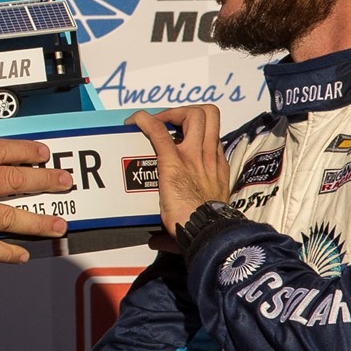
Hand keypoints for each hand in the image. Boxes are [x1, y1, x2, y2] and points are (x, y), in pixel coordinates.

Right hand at [0, 112, 70, 263]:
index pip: (1, 151)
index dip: (25, 151)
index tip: (42, 153)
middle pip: (15, 182)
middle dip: (44, 181)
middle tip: (64, 181)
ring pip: (10, 217)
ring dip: (38, 221)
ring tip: (59, 223)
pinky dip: (7, 254)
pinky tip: (23, 255)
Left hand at [129, 105, 230, 236]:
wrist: (207, 234)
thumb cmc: (205, 230)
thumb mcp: (203, 218)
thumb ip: (180, 221)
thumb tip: (156, 239)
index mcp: (216, 169)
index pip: (212, 137)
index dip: (196, 131)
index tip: (180, 138)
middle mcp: (208, 157)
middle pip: (209, 115)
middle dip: (186, 111)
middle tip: (168, 122)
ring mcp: (193, 156)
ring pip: (194, 114)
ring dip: (171, 112)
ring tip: (155, 121)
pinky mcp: (173, 161)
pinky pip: (158, 130)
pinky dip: (144, 120)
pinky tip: (134, 122)